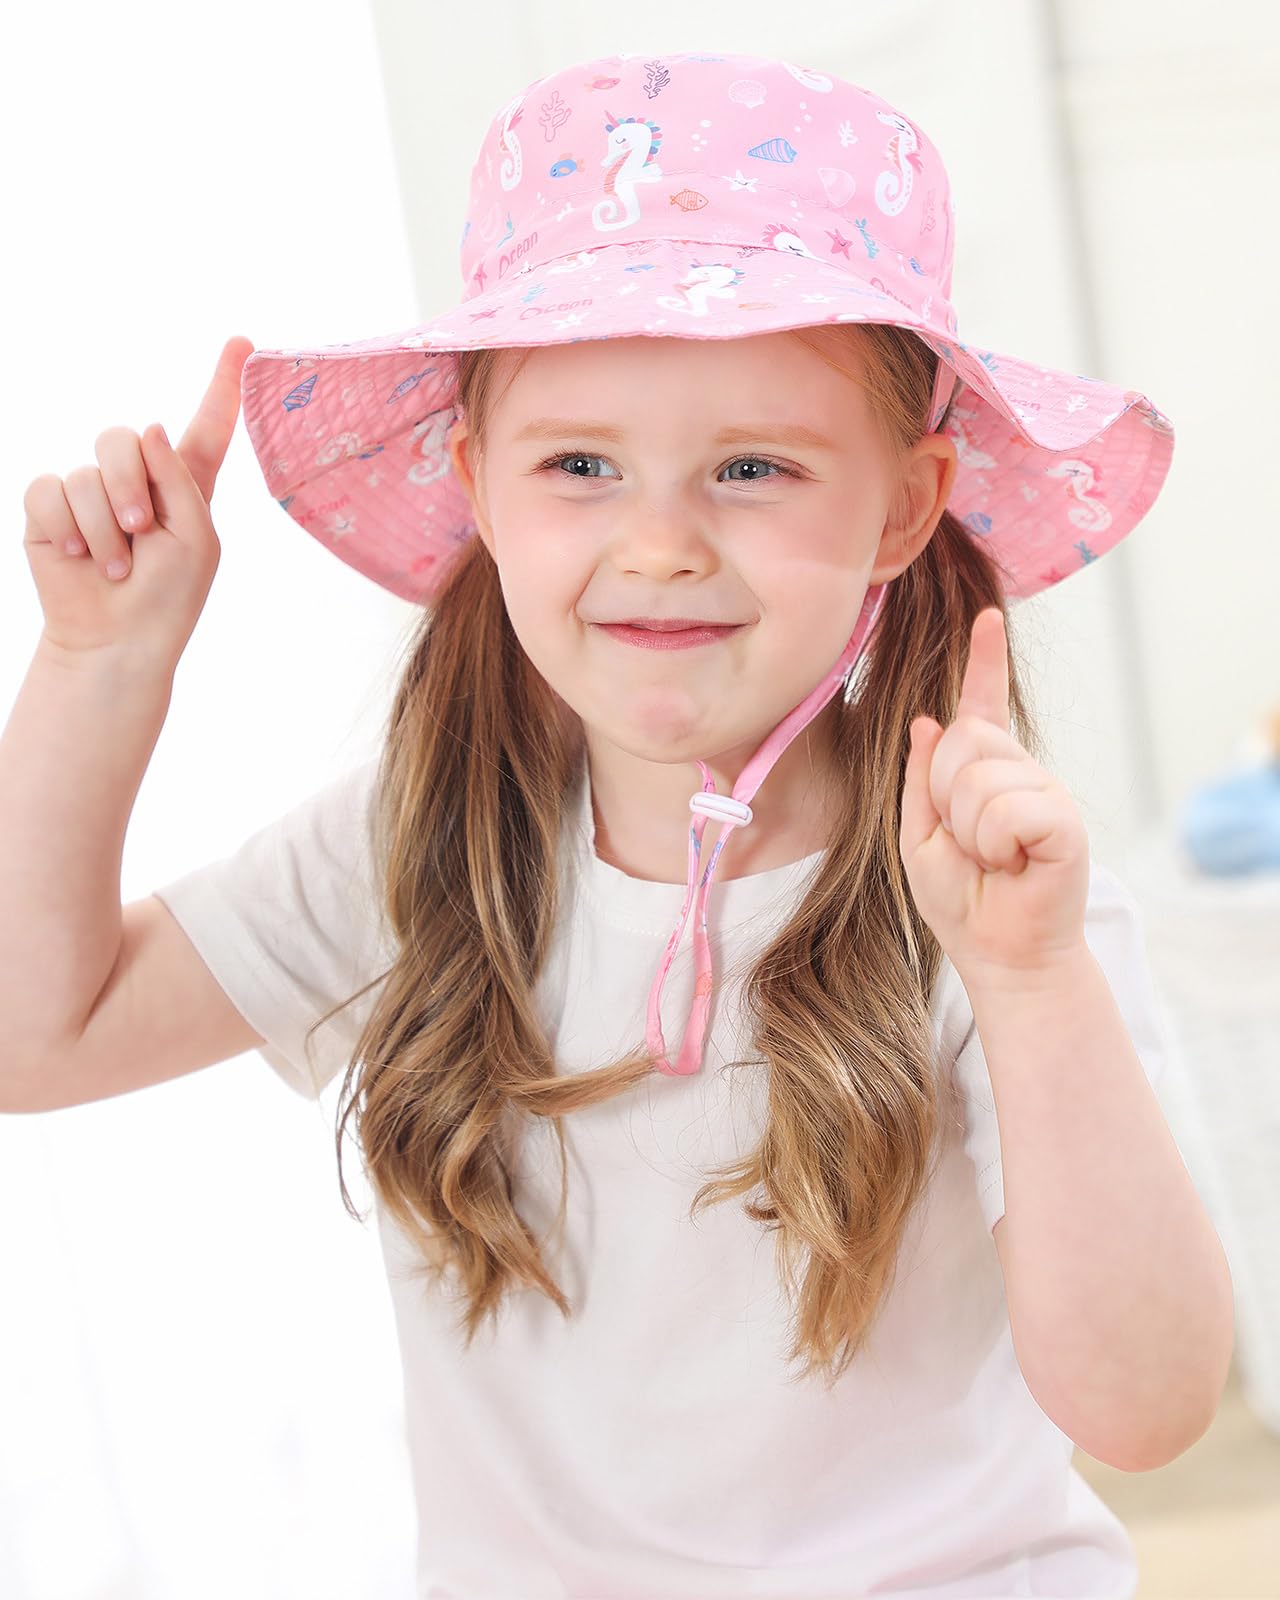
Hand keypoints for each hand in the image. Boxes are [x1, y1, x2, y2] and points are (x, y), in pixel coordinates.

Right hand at [22, 335, 252, 666]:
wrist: (118, 641)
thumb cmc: (168, 597)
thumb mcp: (196, 539)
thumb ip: (181, 480)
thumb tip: (151, 426)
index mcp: (185, 485)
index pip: (205, 428)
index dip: (222, 386)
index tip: (243, 343)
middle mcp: (137, 479)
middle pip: (126, 437)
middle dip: (131, 486)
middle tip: (141, 534)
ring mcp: (90, 490)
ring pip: (88, 471)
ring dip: (105, 525)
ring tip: (115, 566)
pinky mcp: (51, 508)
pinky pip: (50, 488)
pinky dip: (69, 524)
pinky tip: (79, 555)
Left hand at [899, 607, 1090, 985]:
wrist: (1000, 953)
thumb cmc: (961, 901)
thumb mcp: (918, 838)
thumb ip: (919, 781)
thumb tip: (928, 722)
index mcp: (985, 774)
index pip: (983, 707)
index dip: (984, 662)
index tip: (986, 619)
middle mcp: (1020, 774)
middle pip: (963, 739)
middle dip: (944, 795)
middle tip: (967, 844)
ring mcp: (1045, 793)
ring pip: (978, 777)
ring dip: (968, 831)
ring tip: (990, 860)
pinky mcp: (1062, 820)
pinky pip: (1007, 809)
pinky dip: (994, 845)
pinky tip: (1012, 866)